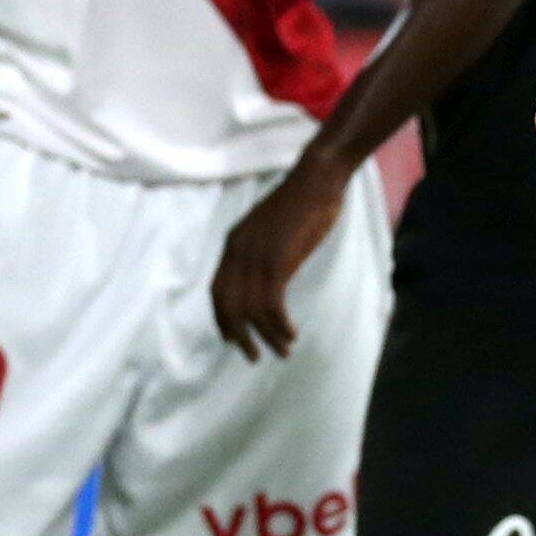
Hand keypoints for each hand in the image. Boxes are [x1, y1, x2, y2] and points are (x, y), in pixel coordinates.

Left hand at [209, 144, 354, 356]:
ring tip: (283, 350)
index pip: (218, 291)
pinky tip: (292, 333)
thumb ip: (264, 252)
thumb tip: (269, 277)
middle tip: (254, 356)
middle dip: (239, 336)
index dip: (223, 319)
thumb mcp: (272, 229)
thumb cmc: (302, 201)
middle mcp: (238, 251)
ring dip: (267, 336)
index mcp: (234, 243)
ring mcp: (257, 256)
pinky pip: (273, 304)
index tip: (232, 340)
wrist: (317, 178)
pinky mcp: (278, 260)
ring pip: (253, 310)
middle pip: (228, 306)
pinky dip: (280, 325)